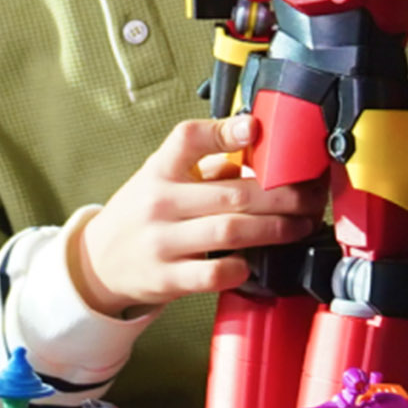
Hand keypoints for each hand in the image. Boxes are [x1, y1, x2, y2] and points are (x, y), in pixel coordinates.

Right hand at [76, 114, 325, 315]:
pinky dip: (240, 267)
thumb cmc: (142, 215)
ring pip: (230, 231)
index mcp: (159, 171)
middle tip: (309, 196)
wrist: (97, 264)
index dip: (223, 131)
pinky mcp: (166, 278)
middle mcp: (158, 203)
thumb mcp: (161, 179)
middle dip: (282, 195)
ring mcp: (161, 242)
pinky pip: (212, 273)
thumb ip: (205, 166)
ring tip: (299, 226)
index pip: (187, 139)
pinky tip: (255, 261)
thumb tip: (258, 149)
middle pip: (231, 192)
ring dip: (275, 229)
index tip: (254, 128)